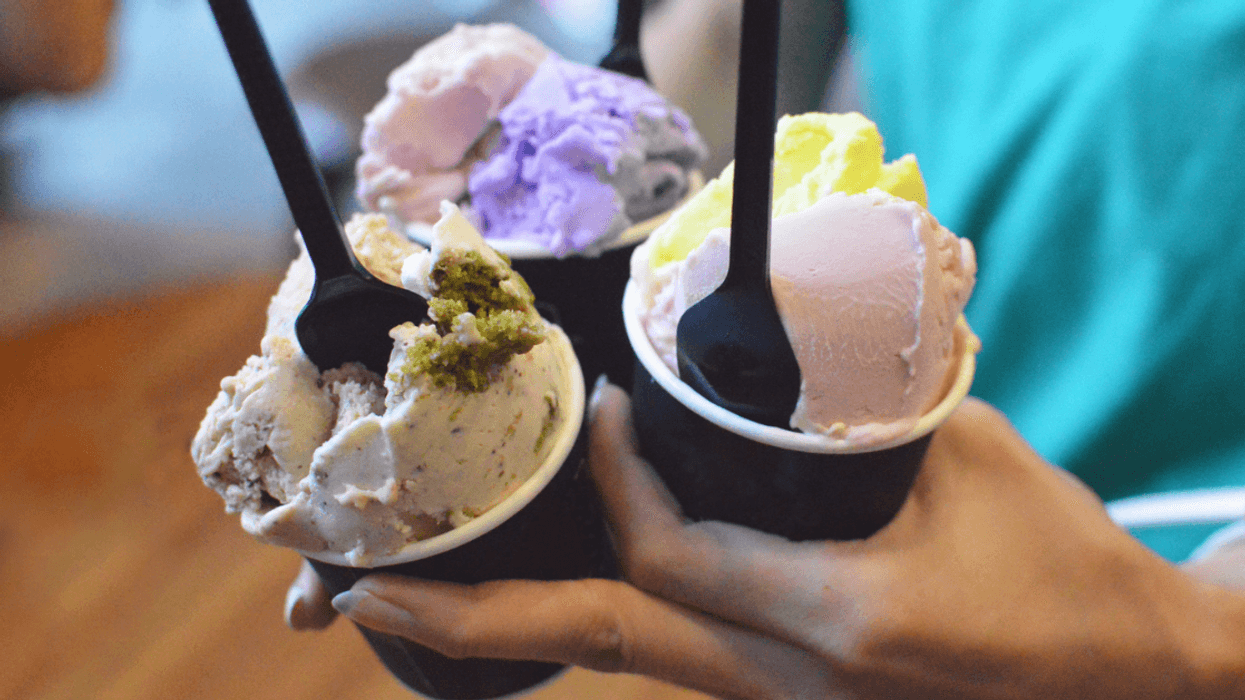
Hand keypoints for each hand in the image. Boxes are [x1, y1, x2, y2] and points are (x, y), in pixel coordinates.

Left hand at [290, 385, 1244, 698]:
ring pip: (628, 669)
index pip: (673, 552)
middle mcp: (790, 686)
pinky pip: (674, 669)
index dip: (619, 475)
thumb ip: (854, 413)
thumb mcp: (965, 459)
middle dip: (475, 626)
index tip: (603, 409)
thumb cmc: (1062, 569)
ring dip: (522, 641)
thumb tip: (774, 357)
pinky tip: (556, 611)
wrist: (1128, 676)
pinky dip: (602, 640)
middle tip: (367, 599)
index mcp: (837, 620)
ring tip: (422, 614)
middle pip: (604, 647)